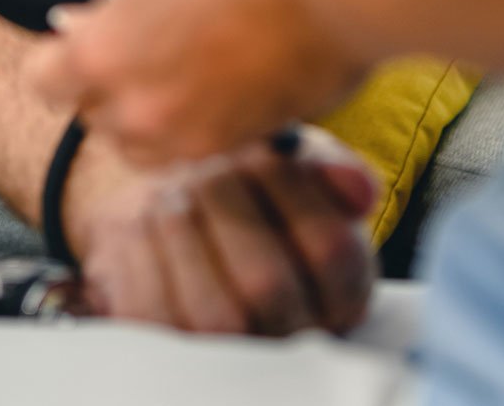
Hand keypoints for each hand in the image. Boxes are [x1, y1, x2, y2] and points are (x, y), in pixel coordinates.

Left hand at [27, 0, 370, 165]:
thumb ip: (114, 14)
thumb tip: (79, 30)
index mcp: (104, 57)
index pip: (43, 81)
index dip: (59, 58)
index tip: (77, 41)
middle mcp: (138, 111)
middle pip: (93, 116)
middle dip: (106, 86)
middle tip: (139, 49)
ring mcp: (189, 139)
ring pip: (139, 146)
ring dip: (146, 118)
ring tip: (178, 72)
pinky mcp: (238, 149)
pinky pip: (191, 151)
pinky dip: (193, 128)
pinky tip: (218, 85)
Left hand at [74, 130, 376, 334]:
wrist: (175, 215)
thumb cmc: (246, 188)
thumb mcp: (295, 164)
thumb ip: (329, 168)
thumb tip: (359, 187)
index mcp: (341, 292)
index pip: (331, 250)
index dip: (290, 187)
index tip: (261, 148)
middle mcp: (294, 336)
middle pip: (266, 282)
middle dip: (226, 203)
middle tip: (207, 165)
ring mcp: (231, 354)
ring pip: (213, 310)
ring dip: (182, 226)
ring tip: (176, 188)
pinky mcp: (170, 350)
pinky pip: (154, 311)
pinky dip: (144, 250)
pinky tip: (148, 218)